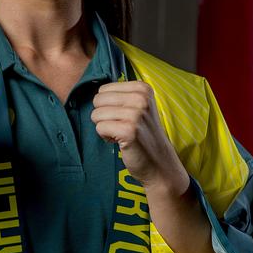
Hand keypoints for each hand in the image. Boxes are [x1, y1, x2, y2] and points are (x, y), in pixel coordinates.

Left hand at [91, 81, 188, 196]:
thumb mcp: (139, 107)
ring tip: (121, 134)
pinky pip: (100, 128)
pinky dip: (105, 137)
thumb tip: (92, 90)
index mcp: (142, 88)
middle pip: (98, 100)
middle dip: (104, 115)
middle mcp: (140, 98)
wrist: (160, 163)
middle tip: (120, 126)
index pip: (104, 89)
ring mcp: (135, 114)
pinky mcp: (128, 130)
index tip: (122, 116)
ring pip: (96, 114)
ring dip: (105, 127)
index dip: (108, 105)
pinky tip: (120, 141)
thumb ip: (120, 95)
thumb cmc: (143, 134)